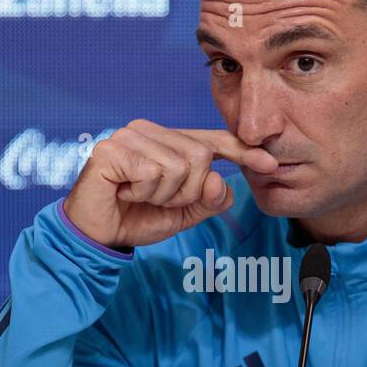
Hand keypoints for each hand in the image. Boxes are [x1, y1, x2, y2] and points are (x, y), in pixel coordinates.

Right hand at [64, 120, 278, 249]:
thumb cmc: (136, 218)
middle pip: (200, 157)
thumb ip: (208, 199)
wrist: (97, 235)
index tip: (270, 164)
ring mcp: (129, 136)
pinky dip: (144, 192)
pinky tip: (124, 192)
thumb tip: (223, 183)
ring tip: (138, 196)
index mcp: (167, 140)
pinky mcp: (111, 149)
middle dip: (186, 191)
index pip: (211, 141)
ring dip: (163, 195)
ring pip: (178, 167)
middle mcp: (148, 130)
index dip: (241, 152)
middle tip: (156, 199)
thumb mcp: (182, 213)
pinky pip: (153, 173)